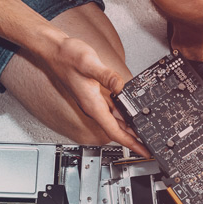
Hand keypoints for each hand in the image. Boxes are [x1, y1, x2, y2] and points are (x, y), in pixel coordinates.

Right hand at [41, 36, 149, 156]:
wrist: (54, 52)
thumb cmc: (66, 58)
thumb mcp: (88, 63)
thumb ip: (107, 75)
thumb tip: (121, 86)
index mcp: (92, 105)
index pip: (114, 131)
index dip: (130, 143)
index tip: (142, 151)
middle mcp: (93, 106)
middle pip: (116, 129)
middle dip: (133, 139)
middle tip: (149, 146)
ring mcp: (95, 100)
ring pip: (115, 119)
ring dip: (129, 127)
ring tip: (145, 132)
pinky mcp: (96, 93)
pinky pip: (113, 108)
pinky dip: (124, 112)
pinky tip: (132, 111)